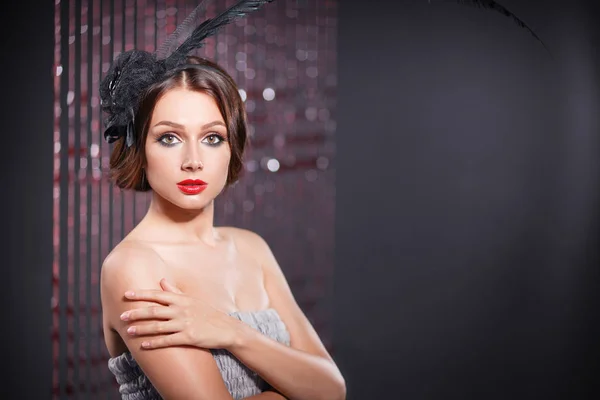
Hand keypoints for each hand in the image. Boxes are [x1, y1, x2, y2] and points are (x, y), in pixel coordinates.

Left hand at [120, 278, 238, 349]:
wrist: (226, 329)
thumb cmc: (208, 314)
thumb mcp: (192, 300)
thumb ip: (175, 291)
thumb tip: (161, 281)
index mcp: (182, 299)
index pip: (157, 294)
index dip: (141, 294)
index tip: (126, 294)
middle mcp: (181, 310)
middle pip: (154, 311)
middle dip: (136, 313)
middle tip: (122, 316)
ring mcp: (185, 324)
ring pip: (158, 326)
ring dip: (142, 329)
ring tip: (128, 331)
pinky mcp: (188, 337)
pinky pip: (167, 341)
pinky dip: (154, 343)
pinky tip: (143, 346)